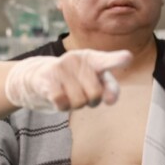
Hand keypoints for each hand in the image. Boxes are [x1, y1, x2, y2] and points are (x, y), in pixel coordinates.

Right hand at [5, 49, 131, 110]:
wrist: (36, 77)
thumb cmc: (71, 81)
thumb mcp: (92, 82)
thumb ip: (108, 88)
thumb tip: (110, 100)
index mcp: (93, 59)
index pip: (107, 60)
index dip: (117, 60)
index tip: (127, 58)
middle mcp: (77, 59)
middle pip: (95, 95)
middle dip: (90, 101)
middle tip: (81, 93)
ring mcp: (61, 67)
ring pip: (79, 102)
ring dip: (73, 105)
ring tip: (67, 93)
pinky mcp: (47, 78)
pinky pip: (62, 103)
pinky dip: (61, 106)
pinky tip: (56, 96)